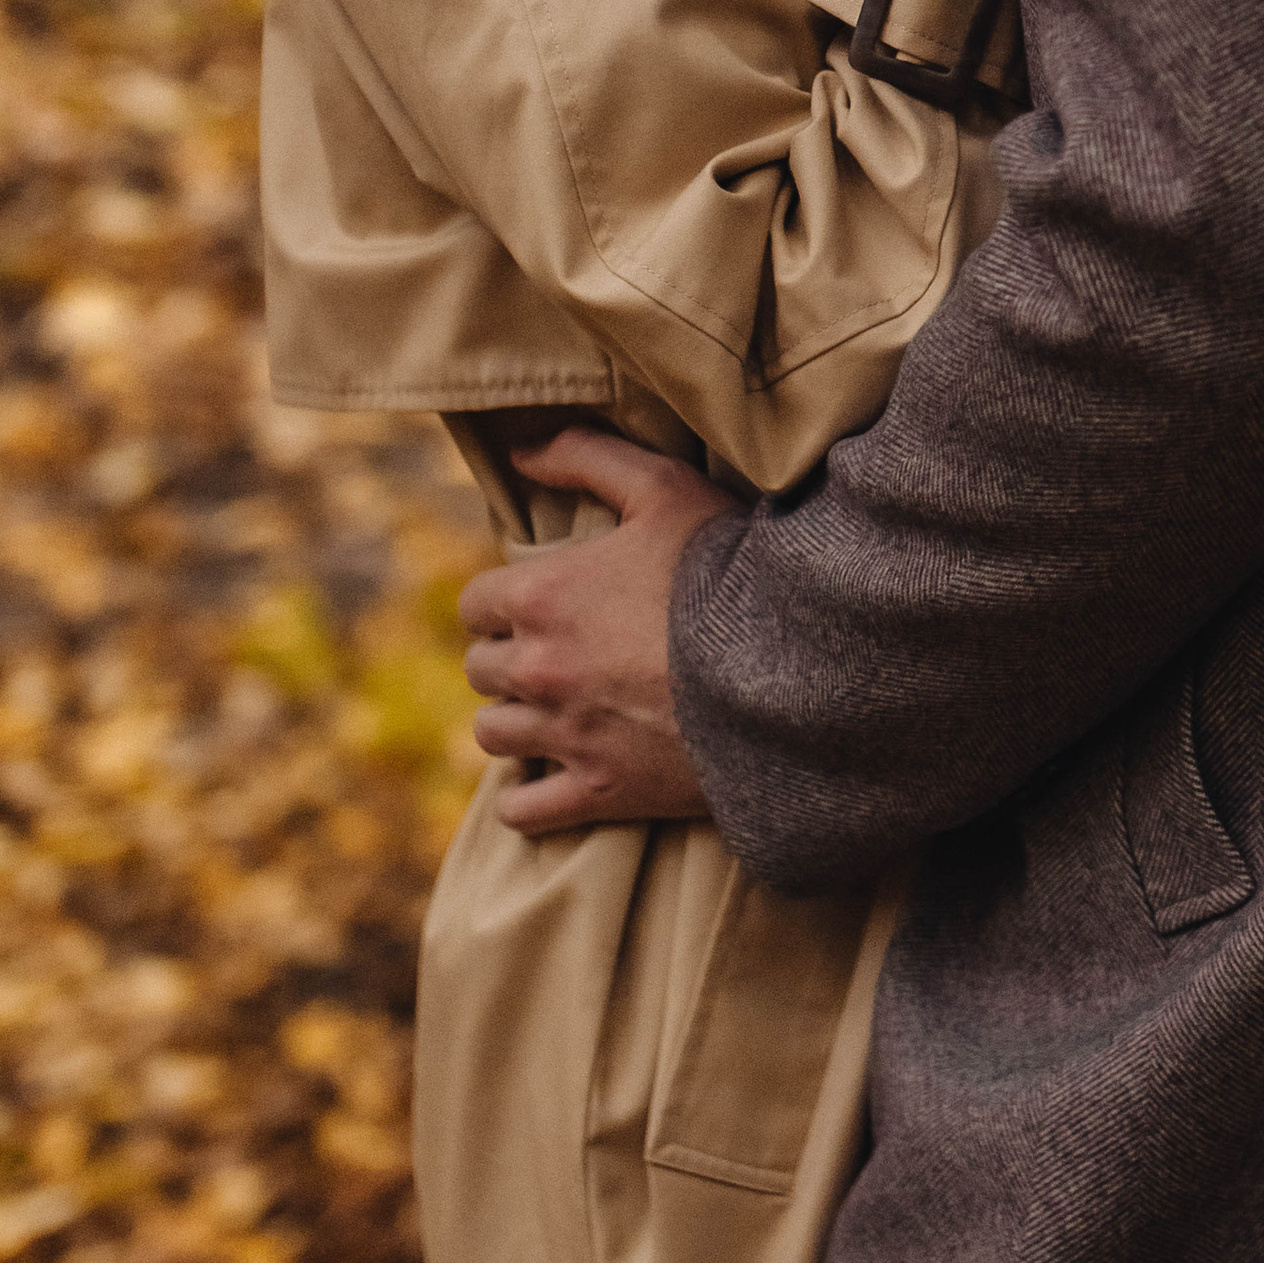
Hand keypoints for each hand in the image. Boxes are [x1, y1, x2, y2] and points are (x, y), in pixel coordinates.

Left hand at [458, 427, 732, 834]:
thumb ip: (586, 455)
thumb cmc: (725, 568)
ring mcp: (567, 737)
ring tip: (553, 712)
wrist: (787, 664)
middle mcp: (539, 670)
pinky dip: (530, 801)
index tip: (537, 604)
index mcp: (542, 597)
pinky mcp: (601, 791)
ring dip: (515, 722)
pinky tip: (552, 781)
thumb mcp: (664, 487)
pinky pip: (525, 813)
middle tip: (553, 654)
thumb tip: (522, 449)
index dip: (504, 602)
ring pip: (494, 736)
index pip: (475, 605)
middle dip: (508, 659)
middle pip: (480, 670)